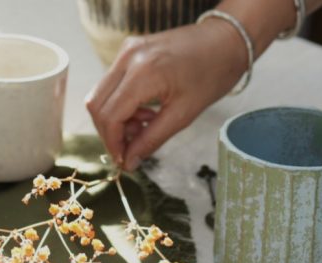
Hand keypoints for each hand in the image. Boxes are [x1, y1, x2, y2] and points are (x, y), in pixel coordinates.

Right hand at [85, 20, 248, 170]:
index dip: (112, 143)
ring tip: (143, 127)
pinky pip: (112, 82)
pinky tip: (144, 111)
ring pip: (101, 94)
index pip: (109, 115)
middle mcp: (128, 58)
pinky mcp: (129, 50)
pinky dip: (122, 103)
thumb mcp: (183, 114)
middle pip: (97, 104)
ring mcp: (126, 50)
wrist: (225, 41)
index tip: (124, 161)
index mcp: (143, 73)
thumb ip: (151, 139)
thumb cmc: (212, 74)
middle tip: (131, 149)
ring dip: (115, 118)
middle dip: (110, 132)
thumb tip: (130, 162)